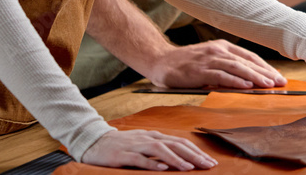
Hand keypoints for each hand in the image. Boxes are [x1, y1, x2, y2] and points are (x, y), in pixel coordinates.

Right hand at [83, 129, 216, 170]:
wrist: (95, 142)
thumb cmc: (123, 145)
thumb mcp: (144, 145)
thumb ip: (161, 150)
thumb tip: (181, 158)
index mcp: (155, 136)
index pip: (180, 142)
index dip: (196, 151)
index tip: (210, 161)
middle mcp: (148, 138)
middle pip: (175, 144)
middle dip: (193, 155)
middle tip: (208, 165)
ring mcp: (136, 145)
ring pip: (160, 149)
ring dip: (176, 159)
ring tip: (189, 168)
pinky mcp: (123, 154)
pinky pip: (139, 159)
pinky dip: (152, 163)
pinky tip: (162, 169)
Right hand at [143, 40, 286, 89]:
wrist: (159, 60)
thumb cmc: (186, 63)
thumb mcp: (210, 60)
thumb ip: (227, 68)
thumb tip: (249, 82)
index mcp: (223, 46)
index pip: (249, 56)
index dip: (265, 67)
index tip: (278, 77)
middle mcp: (218, 50)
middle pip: (246, 62)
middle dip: (265, 73)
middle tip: (280, 83)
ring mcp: (209, 59)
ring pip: (237, 67)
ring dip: (255, 77)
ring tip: (268, 85)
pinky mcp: (199, 70)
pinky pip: (221, 75)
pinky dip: (235, 81)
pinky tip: (247, 87)